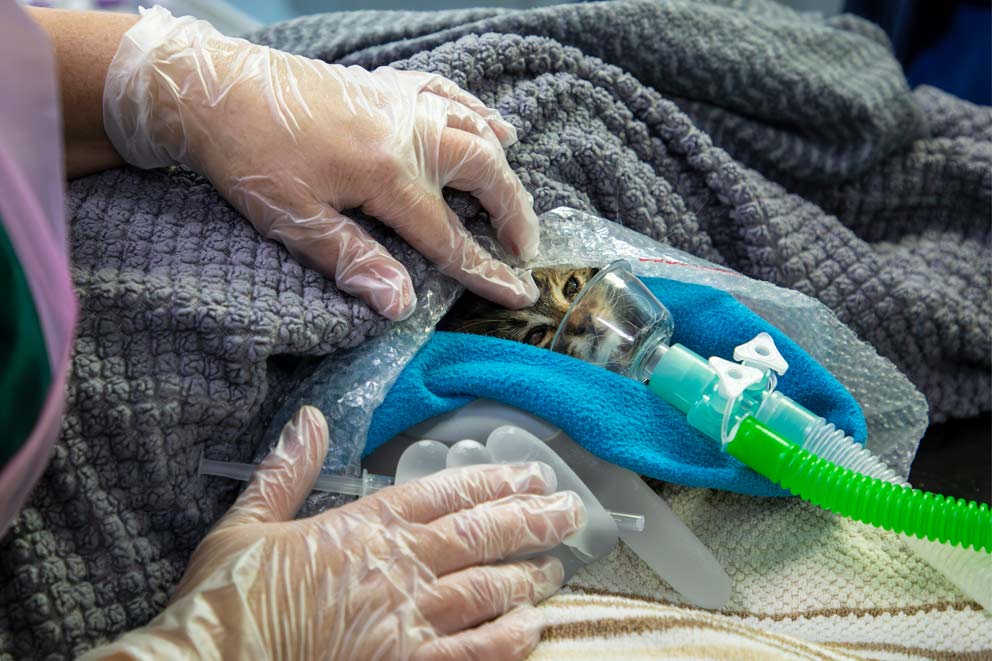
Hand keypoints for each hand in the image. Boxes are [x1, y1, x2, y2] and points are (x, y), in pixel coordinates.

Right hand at [83, 406, 583, 659]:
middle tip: (570, 511)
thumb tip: (307, 417)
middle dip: (531, 521)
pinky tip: (531, 628)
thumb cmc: (227, 601)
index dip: (494, 481)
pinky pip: (474, 654)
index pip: (443, 494)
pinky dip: (507, 639)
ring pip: (487, 592)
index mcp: (362, 528)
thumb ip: (286, 471)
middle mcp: (396, 569)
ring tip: (555, 566)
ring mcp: (406, 625)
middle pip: (480, 536)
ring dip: (526, 577)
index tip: (531, 475)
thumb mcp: (246, 524)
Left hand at [103, 7, 540, 319]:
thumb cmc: (249, 157)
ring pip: (474, 130)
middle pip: (483, 173)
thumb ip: (353, 260)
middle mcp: (407, 133)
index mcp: (387, 174)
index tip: (521, 294)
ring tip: (514, 199)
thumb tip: (402, 306)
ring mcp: (399, 103)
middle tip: (525, 249)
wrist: (213, 87)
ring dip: (502, 166)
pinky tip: (491, 123)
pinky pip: (448, 93)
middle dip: (513, 213)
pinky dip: (476, 110)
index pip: (449, 235)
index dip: (487, 270)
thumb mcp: (294, 218)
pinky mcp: (384, 84)